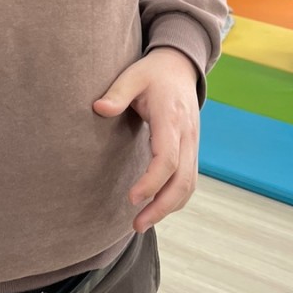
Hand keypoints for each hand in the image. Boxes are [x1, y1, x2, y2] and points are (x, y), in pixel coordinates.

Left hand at [93, 47, 199, 231]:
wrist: (180, 67)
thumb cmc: (152, 73)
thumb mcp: (133, 75)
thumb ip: (116, 93)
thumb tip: (99, 109)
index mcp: (172, 118)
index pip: (168, 158)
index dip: (152, 182)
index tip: (132, 198)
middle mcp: (187, 134)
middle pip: (183, 180)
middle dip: (162, 207)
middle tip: (136, 225)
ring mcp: (193, 143)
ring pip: (189, 185)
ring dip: (169, 208)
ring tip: (142, 224)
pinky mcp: (191, 149)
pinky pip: (189, 180)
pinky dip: (175, 199)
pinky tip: (156, 209)